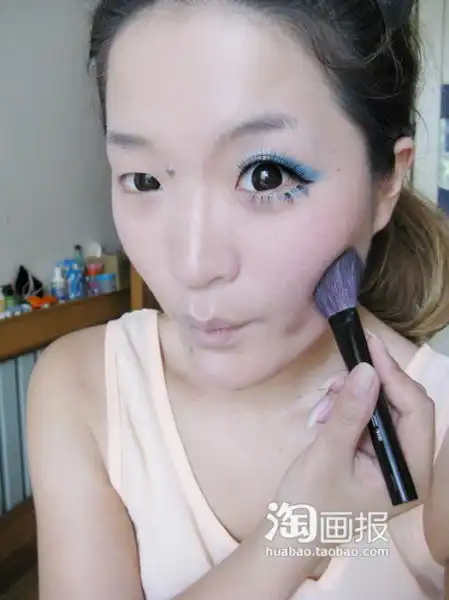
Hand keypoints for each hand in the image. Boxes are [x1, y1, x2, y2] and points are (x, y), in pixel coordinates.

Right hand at [272, 334, 434, 541]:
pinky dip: (346, 409)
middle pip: (405, 406)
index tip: (369, 347)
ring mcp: (392, 460)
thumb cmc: (309, 504)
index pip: (418, 411)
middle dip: (370, 385)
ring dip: (353, 397)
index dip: (395, 375)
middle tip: (336, 378)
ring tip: (322, 405)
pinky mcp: (375, 455)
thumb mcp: (327, 455)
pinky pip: (368, 418)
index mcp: (409, 473)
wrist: (290, 535)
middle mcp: (409, 465)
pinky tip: (323, 415)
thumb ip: (350, 412)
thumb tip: (367, 369)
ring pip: (384, 408)